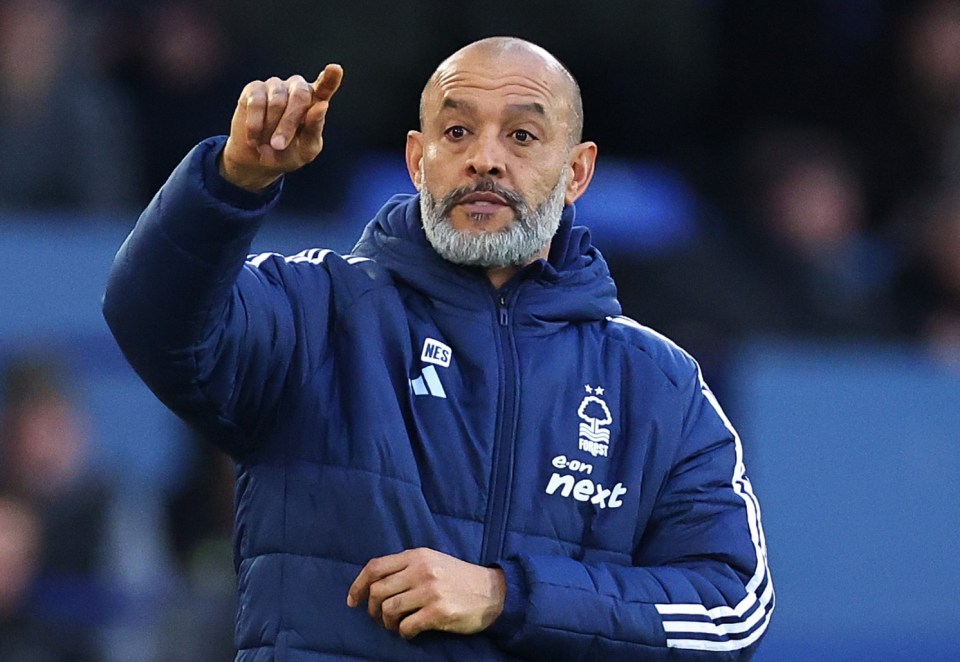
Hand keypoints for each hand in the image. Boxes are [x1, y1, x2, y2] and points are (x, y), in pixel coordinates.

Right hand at [220, 63, 343, 190]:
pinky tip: (254, 139)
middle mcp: (297, 89)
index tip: (335, 69)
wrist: (257, 160)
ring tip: (267, 145)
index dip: (330, 78)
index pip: (325, 87)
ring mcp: (276, 86)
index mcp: (316, 102)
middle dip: (289, 123)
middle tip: (279, 146)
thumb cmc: (288, 154)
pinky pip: (256, 102)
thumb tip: (322, 105)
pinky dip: (255, 124)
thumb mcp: (305, 149)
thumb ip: (315, 129)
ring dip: (271, 127)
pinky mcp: (254, 89)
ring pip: (277, 101)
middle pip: (299, 96)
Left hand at [346, 548, 505, 638]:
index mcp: (417, 555)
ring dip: (387, 624)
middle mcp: (421, 570)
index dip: (358, 585)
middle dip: (373, 610)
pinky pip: (406, 627)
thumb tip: (375, 584)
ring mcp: (430, 591)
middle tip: (381, 618)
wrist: (494, 592)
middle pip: (378, 591)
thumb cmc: (459, 578)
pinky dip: (403, 634)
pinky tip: (411, 633)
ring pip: (389, 610)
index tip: (352, 601)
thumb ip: (407, 567)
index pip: (375, 567)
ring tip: (397, 626)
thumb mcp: (433, 561)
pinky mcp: (439, 612)